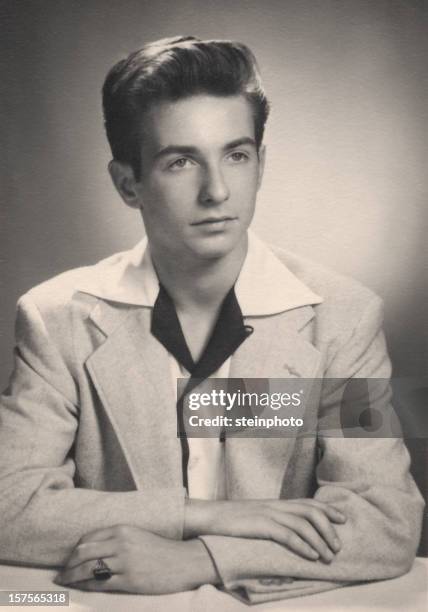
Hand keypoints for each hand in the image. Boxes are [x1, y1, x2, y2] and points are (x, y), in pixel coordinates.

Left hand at [54, 526, 218, 593]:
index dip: (74, 550)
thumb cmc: (161, 549)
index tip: (68, 559)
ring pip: (88, 569)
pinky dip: (86, 585)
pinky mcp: (129, 580)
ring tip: (64, 582)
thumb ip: (117, 538)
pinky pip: (100, 583)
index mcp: (122, 529)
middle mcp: (121, 543)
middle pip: (83, 552)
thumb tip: (93, 548)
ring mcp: (124, 562)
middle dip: (68, 564)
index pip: (88, 538)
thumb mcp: (137, 535)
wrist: (183, 561)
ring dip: (72, 576)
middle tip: (61, 573)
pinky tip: (81, 587)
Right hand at [185, 498, 345, 561]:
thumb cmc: (234, 521)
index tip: (343, 519)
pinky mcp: (260, 525)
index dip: (328, 510)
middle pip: (310, 511)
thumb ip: (275, 520)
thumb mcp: (258, 516)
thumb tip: (292, 533)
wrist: (210, 516)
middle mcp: (276, 505)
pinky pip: (286, 534)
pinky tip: (311, 556)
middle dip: (328, 528)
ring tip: (329, 556)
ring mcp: (268, 514)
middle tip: (338, 546)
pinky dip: (302, 545)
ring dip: (319, 540)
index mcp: (277, 503)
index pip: (308, 503)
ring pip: (302, 523)